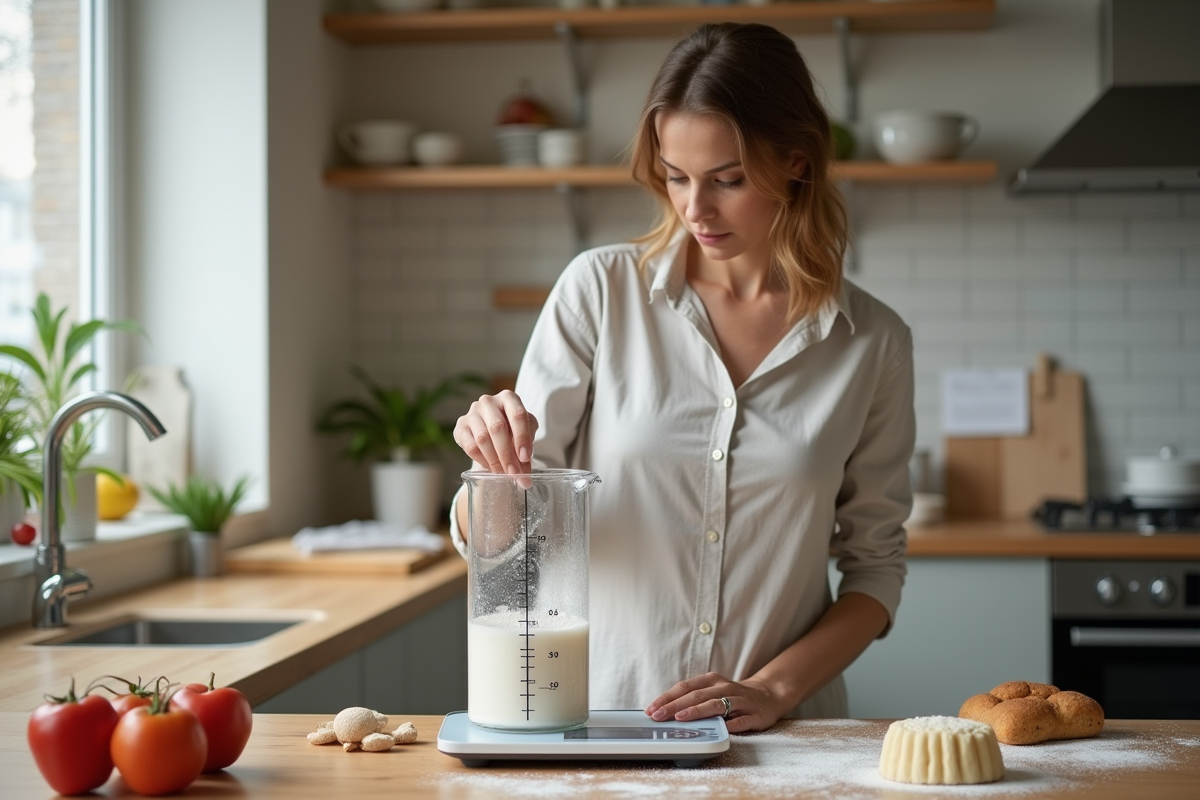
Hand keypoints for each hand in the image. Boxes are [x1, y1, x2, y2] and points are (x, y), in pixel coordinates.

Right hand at [453, 390, 538, 475]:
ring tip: (504, 474)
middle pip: (498, 428)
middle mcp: (489, 401)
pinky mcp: (461, 425)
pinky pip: (471, 446)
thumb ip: (527, 452)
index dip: (522, 438)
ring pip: (482, 439)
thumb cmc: (513, 430)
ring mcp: (472, 412)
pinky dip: (482, 460)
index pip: (518, 415)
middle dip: (507, 454)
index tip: (525, 458)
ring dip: (494, 460)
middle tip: (514, 473)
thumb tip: (525, 478)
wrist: (493, 432)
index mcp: (509, 398)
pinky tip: (491, 468)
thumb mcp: (525, 434)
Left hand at [645, 672, 788, 733]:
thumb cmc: (732, 696)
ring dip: (697, 711)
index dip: (667, 698)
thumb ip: (692, 698)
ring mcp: (740, 701)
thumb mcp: (712, 691)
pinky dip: (729, 725)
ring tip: (681, 718)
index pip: (685, 687)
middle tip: (659, 716)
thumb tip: (663, 711)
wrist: (768, 696)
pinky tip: (718, 730)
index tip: (651, 709)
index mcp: (711, 680)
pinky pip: (740, 721)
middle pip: (696, 696)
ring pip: (716, 705)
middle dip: (675, 706)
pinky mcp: (754, 715)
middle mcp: (724, 688)